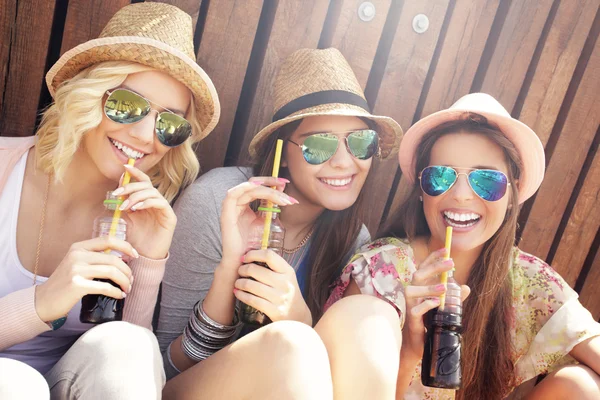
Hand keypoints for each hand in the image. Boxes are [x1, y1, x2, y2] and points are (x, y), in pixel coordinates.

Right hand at [35, 236, 137, 321]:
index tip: (135, 255)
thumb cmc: (64, 283)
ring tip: (127, 288)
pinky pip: (105, 287)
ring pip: (112, 272)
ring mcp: (76, 270)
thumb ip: (93, 257)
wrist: (43, 300)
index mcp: (78, 247)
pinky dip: (116, 292)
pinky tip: (119, 295)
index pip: (108, 240)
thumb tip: (123, 258)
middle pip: (114, 259)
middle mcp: (77, 255)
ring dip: (124, 281)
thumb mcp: (76, 263)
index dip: (125, 246)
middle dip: (127, 271)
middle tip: (131, 281)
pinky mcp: (77, 285)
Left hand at [112, 164, 176, 258]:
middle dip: (131, 186)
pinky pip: (160, 203)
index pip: (143, 182)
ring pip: (152, 192)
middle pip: (146, 185)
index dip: (136, 173)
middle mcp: (156, 202)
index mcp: (147, 201)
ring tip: (125, 206)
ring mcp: (164, 209)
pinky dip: (147, 202)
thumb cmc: (136, 239)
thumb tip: (117, 190)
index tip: (125, 167)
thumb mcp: (126, 219)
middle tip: (117, 193)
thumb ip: (123, 205)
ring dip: (136, 196)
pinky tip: (136, 208)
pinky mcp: (170, 217)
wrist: (145, 257)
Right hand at [219, 177, 296, 272]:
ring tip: (281, 195)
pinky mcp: (226, 213)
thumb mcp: (264, 221)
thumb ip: (269, 206)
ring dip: (266, 189)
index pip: (257, 186)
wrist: (243, 260)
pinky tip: (259, 188)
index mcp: (244, 203)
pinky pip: (232, 194)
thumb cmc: (252, 242)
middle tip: (285, 184)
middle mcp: (237, 202)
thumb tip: (282, 192)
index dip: (271, 182)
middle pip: (253, 184)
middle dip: (270, 182)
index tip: (285, 182)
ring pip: (248, 188)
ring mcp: (230, 207)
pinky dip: (245, 188)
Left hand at [234, 249, 311, 325]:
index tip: (245, 258)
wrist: (298, 315)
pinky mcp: (273, 310)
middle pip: (255, 270)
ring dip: (239, 283)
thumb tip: (251, 255)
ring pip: (251, 285)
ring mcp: (279, 297)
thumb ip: (273, 267)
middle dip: (242, 269)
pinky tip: (237, 293)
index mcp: (287, 271)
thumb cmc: (287, 292)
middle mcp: (284, 283)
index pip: (269, 256)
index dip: (253, 254)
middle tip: (239, 271)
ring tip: (237, 283)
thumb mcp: (286, 276)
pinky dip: (241, 295)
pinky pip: (251, 300)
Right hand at [402, 248, 469, 362]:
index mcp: (420, 287)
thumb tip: (466, 288)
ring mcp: (410, 305)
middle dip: (434, 267)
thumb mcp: (445, 307)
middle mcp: (413, 293)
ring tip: (445, 287)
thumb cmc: (430, 321)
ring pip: (412, 290)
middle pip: (418, 274)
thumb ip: (454, 298)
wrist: (419, 343)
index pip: (424, 267)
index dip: (433, 257)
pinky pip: (415, 309)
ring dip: (429, 287)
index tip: (445, 249)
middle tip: (451, 263)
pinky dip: (426, 304)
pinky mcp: (411, 319)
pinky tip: (437, 303)